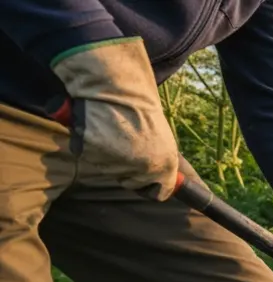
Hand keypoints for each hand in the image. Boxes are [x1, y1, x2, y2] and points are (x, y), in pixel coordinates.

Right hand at [50, 37, 178, 199]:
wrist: (116, 87)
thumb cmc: (141, 108)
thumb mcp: (163, 139)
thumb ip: (160, 161)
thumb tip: (172, 179)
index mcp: (165, 166)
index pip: (159, 192)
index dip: (153, 183)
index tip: (148, 176)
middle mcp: (142, 169)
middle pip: (131, 182)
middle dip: (129, 168)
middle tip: (127, 142)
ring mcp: (115, 164)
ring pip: (110, 170)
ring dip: (109, 155)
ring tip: (113, 130)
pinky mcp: (90, 154)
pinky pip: (90, 156)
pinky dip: (91, 145)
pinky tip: (97, 128)